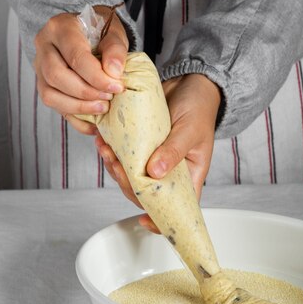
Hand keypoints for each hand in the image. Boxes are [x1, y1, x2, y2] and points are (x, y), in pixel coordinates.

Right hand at [33, 5, 128, 133]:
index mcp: (60, 27)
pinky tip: (93, 125)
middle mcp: (44, 46)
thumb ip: (115, 49)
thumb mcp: (113, 32)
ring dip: (78, 107)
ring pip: (49, 94)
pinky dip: (75, 119)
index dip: (97, 77)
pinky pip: (54, 106)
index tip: (117, 87)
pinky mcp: (44, 84)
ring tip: (102, 109)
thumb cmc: (100, 30)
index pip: (75, 56)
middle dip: (86, 93)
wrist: (88, 32)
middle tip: (109, 98)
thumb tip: (114, 72)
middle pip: (56, 76)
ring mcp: (40, 67)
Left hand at [96, 73, 221, 232]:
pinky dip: (112, 151)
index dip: (161, 220)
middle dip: (126, 183)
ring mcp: (153, 160)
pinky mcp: (140, 146)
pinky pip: (124, 156)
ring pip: (130, 176)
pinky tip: (103, 140)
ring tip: (106, 149)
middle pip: (145, 193)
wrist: (189, 82)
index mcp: (189, 176)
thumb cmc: (199, 108)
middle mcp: (169, 172)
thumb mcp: (190, 130)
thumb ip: (173, 151)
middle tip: (116, 165)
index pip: (176, 207)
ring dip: (114, 166)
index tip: (144, 221)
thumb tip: (155, 173)